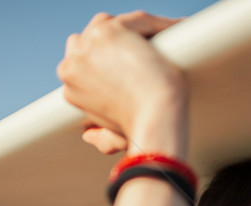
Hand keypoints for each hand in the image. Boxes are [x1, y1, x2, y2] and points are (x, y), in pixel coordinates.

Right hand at [57, 11, 188, 155]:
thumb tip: (89, 136)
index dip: (107, 59)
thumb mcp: (112, 138)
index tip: (130, 64)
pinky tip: (179, 30)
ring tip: (164, 43)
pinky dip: (160, 25)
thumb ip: (100, 138)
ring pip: (115, 25)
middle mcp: (73, 63)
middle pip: (93, 37)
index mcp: (72, 85)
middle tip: (146, 52)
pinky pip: (140, 20)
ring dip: (137, 32)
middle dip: (116, 42)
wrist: (154, 125)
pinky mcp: (113, 31)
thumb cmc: (140, 135)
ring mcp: (90, 44)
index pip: (85, 59)